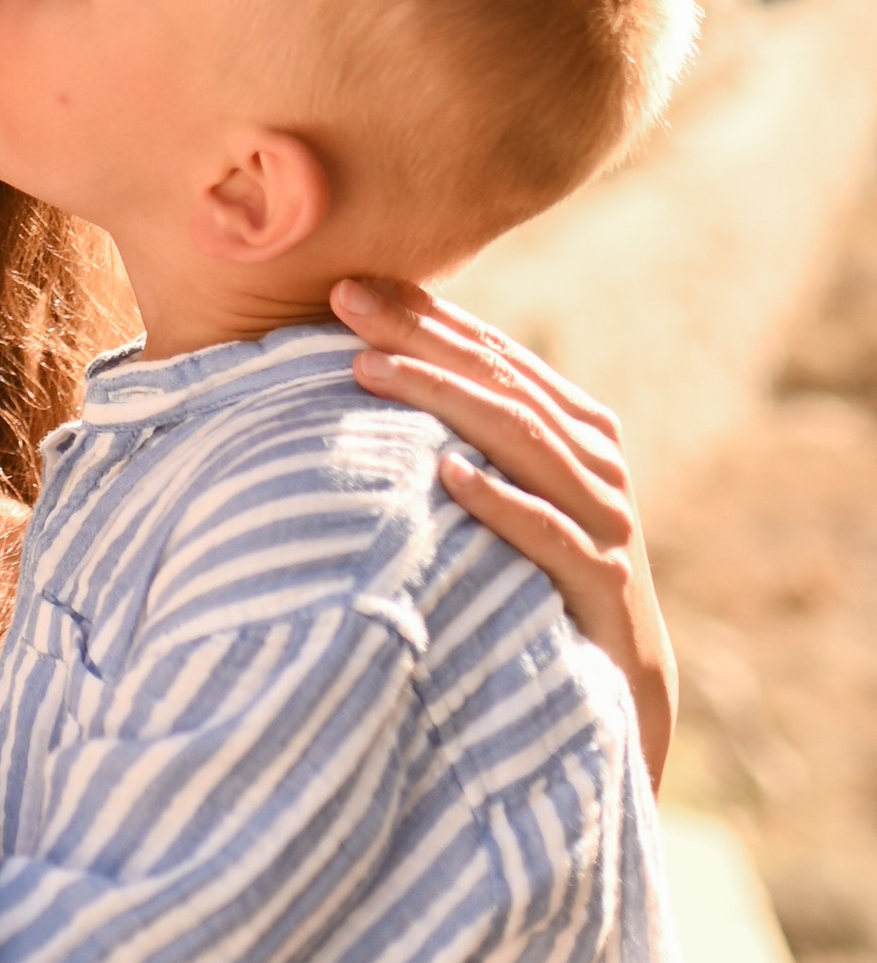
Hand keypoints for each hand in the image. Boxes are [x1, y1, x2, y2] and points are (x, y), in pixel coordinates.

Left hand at [333, 278, 674, 786]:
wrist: (618, 678)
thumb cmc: (546, 575)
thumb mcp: (517, 496)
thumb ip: (475, 440)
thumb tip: (378, 375)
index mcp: (578, 428)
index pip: (496, 356)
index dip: (428, 316)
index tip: (352, 285)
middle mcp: (597, 461)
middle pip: (501, 384)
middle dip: (420, 338)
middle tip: (344, 302)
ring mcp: (604, 518)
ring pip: (520, 440)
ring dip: (442, 401)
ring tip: (370, 372)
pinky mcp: (600, 579)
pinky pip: (546, 532)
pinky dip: (496, 499)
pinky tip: (446, 474)